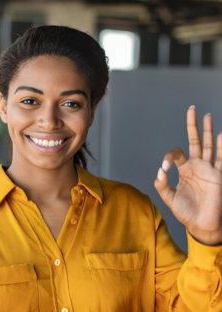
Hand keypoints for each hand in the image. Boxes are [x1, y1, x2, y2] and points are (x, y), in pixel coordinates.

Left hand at [154, 106, 221, 244]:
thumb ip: (162, 185)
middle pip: (195, 142)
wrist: (201, 225)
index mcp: (184, 170)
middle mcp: (197, 167)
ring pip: (208, 146)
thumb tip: (160, 171)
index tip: (166, 167)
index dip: (169, 156)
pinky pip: (221, 159)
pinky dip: (221, 147)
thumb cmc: (186, 212)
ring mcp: (209, 170)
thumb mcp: (169, 198)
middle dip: (193, 126)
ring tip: (207, 116)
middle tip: (192, 110)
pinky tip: (221, 135)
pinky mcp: (218, 176)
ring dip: (208, 131)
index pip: (177, 154)